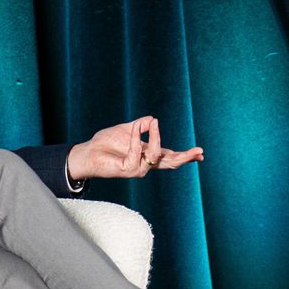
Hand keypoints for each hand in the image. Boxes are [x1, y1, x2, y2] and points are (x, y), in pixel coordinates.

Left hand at [67, 116, 203, 180]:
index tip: (201, 153)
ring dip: (155, 138)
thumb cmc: (105, 143)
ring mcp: (137, 169)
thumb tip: (153, 119)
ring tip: (152, 123)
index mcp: (148, 155)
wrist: (88, 152)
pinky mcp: (127, 170)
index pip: (171, 157)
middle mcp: (145, 164)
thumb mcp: (126, 129)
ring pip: (156, 156)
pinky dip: (136, 139)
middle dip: (185, 157)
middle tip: (198, 151)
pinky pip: (136, 153)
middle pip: (171, 163)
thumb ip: (139, 126)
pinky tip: (133, 130)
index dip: (186, 156)